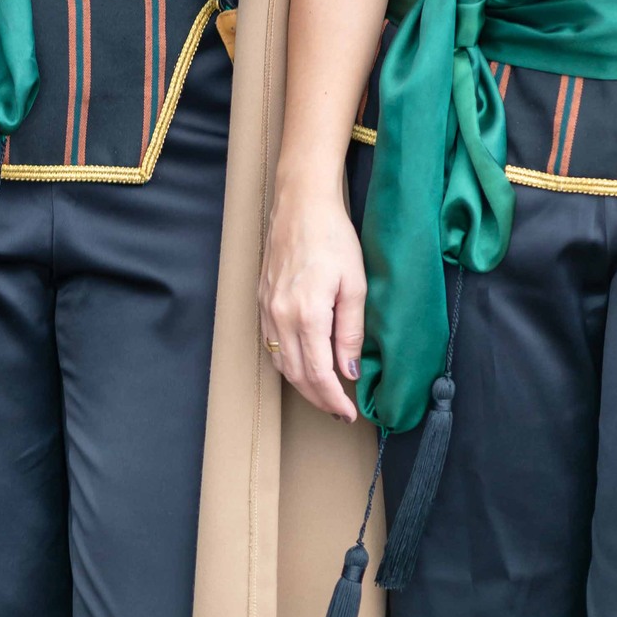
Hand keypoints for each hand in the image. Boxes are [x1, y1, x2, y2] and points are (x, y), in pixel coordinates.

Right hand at [259, 187, 365, 420]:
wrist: (301, 203)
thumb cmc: (332, 237)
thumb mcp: (354, 284)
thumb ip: (351, 332)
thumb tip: (350, 372)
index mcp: (307, 313)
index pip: (319, 374)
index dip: (334, 400)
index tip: (350, 413)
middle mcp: (280, 315)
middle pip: (297, 375)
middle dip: (319, 399)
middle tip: (340, 410)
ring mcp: (267, 307)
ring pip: (280, 362)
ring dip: (302, 384)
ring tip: (324, 393)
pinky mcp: (261, 298)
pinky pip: (270, 343)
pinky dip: (287, 362)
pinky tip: (302, 364)